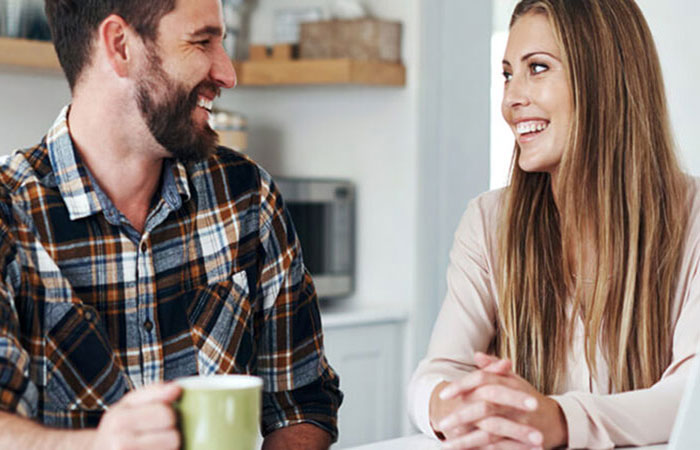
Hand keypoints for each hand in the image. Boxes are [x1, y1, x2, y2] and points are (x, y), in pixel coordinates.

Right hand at [92, 382, 181, 449]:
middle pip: (174, 438)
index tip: (162, 417)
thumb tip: (176, 388)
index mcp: (119, 421)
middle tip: (159, 435)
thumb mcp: (129, 404)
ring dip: (169, 449)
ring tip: (156, 445)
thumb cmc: (118, 427)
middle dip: (171, 434)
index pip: (166, 414)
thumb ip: (154, 392)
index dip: (170, 414)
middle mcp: (120, 444)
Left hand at [436, 353, 566, 448]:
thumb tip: (477, 355)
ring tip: (448, 445)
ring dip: (467, 440)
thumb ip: (494, 368)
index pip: (482, 379)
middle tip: (442, 423)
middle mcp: (515, 403)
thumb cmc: (527, 398)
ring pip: (490, 432)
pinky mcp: (524, 443)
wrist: (557, 421)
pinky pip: (500, 448)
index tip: (443, 394)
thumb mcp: (514, 379)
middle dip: (461, 416)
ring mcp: (520, 424)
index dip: (462, 385)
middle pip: (485, 406)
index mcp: (510, 384)